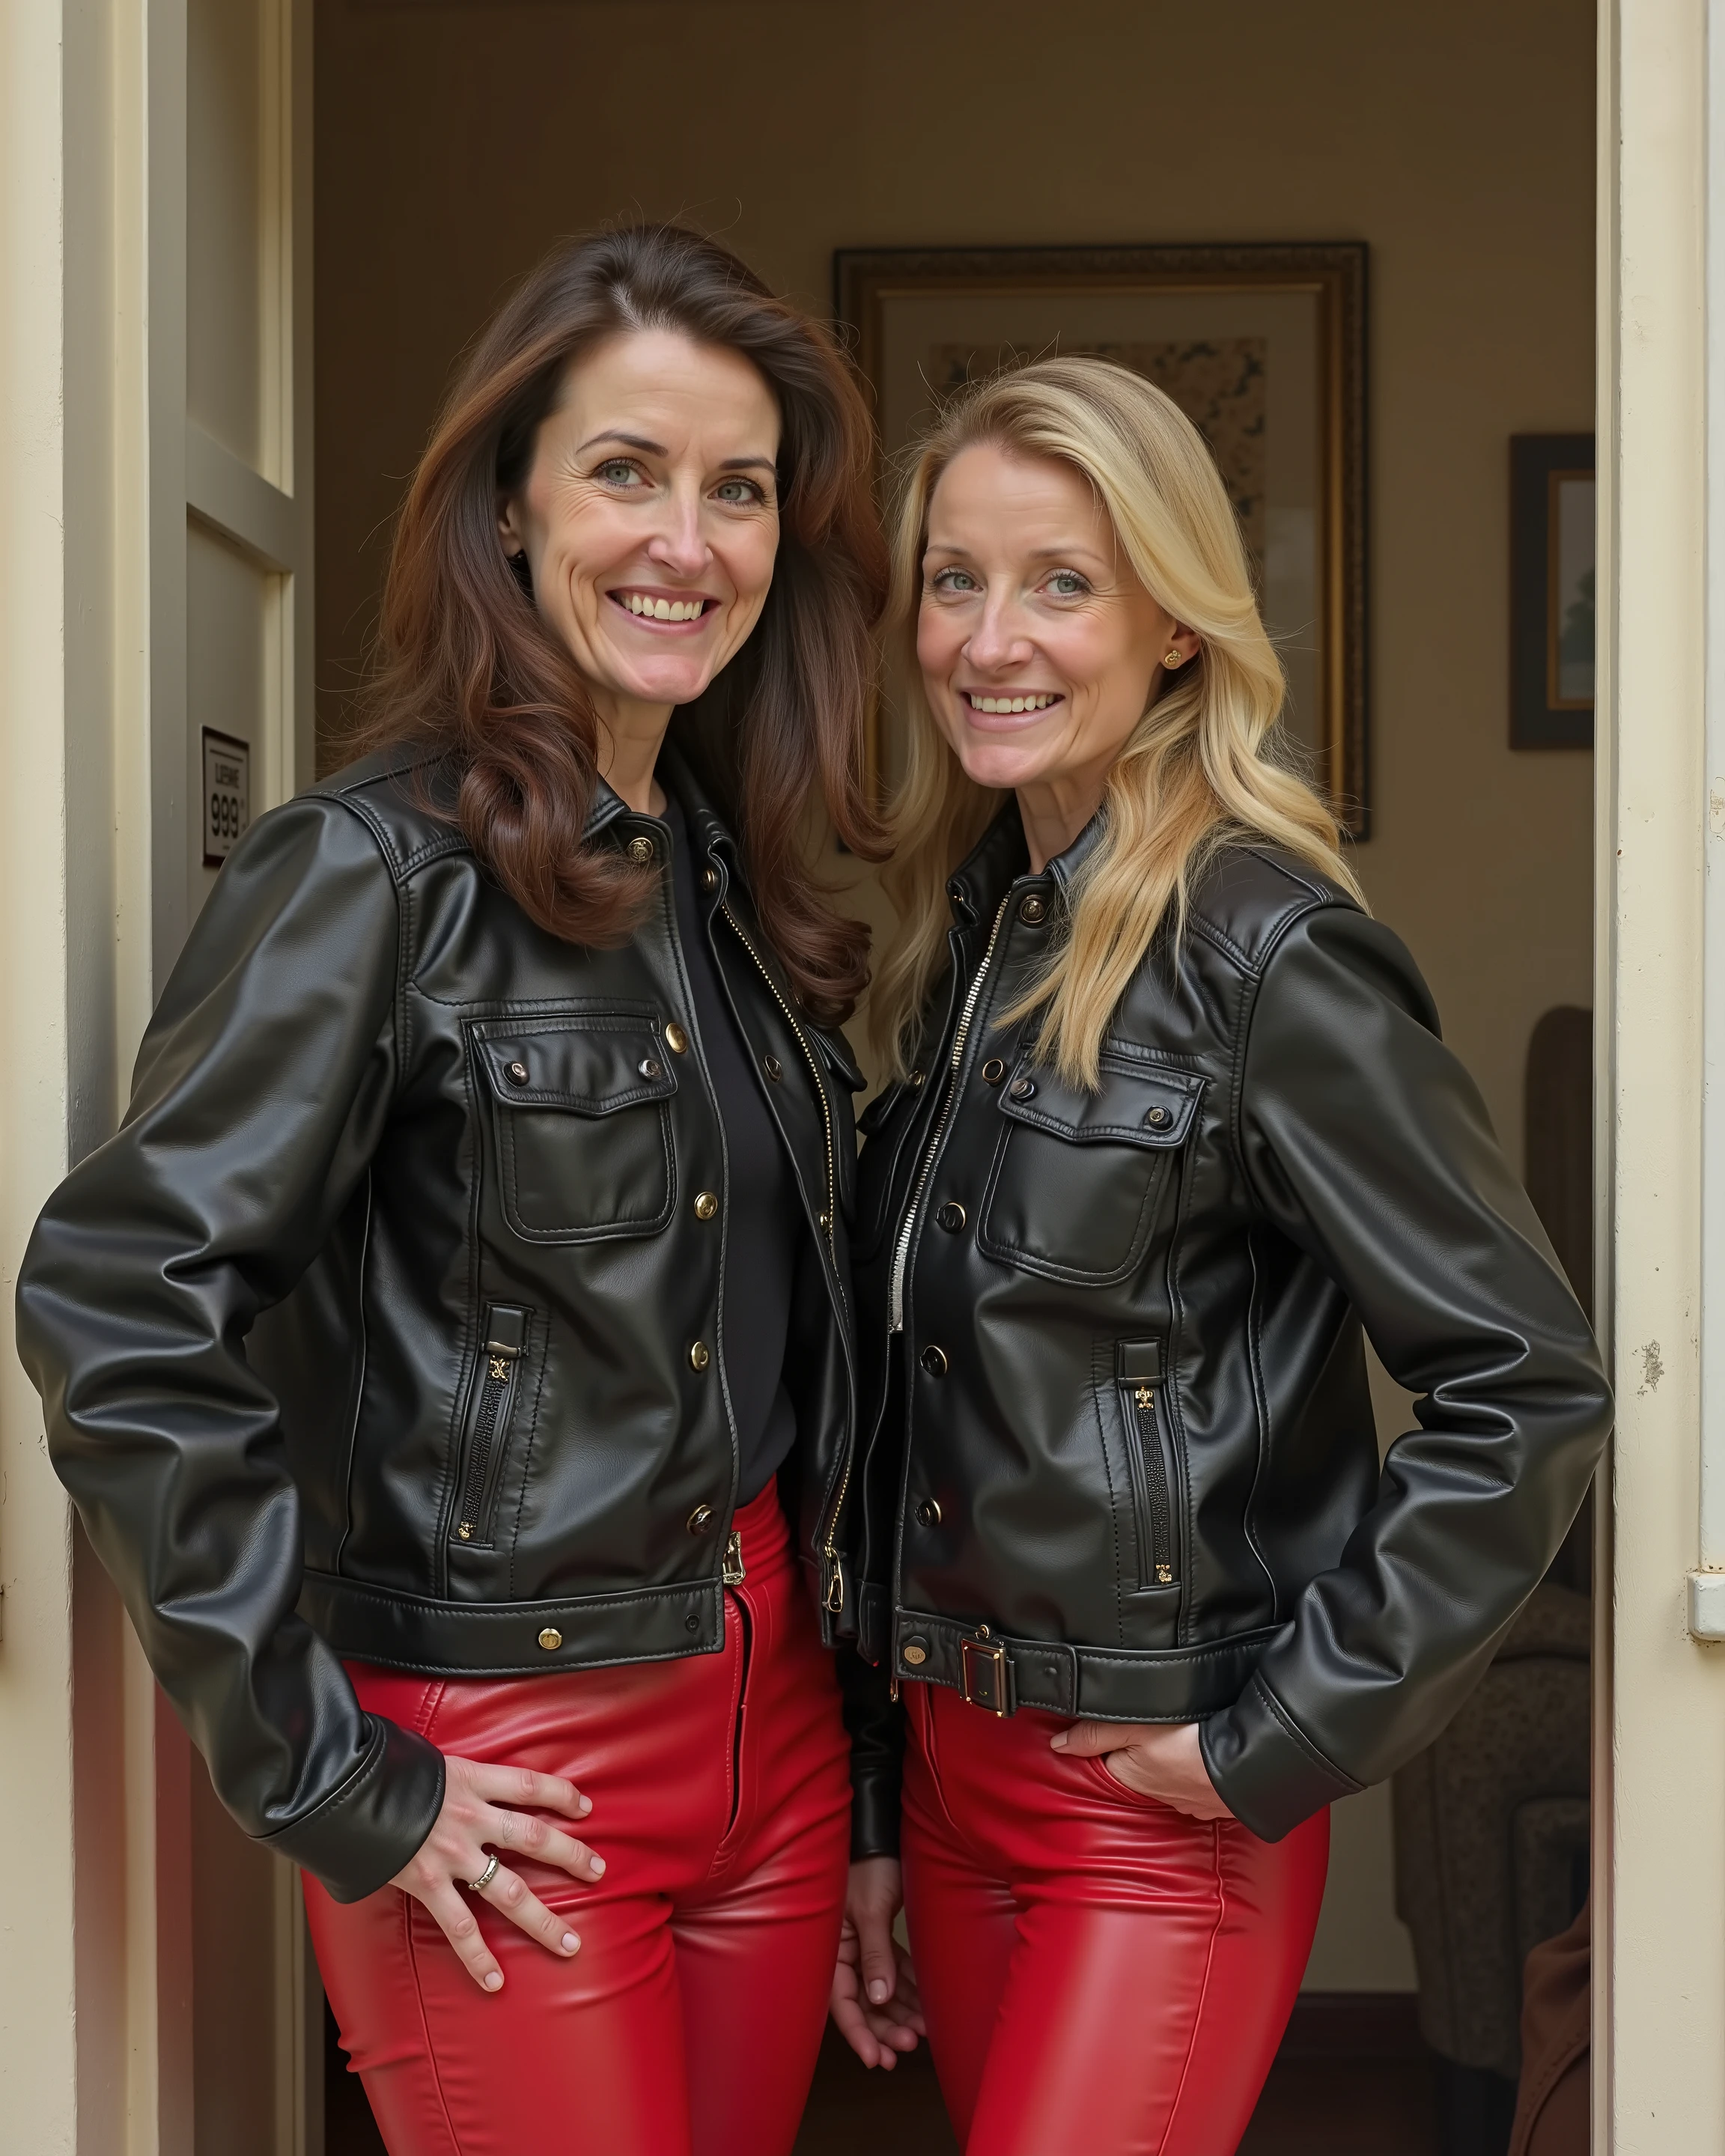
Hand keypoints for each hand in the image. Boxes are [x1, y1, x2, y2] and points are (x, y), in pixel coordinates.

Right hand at [390, 1755, 603, 1990]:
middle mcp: (469, 1816)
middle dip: (570, 1855)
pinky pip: (459, 1927)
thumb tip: (458, 1784)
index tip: (585, 1806)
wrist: (342, 1788)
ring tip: (570, 1943)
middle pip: (534, 1836)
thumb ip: (449, 1778)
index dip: (561, 1793)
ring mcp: (451, 1853)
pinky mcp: (427, 1883)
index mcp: (470, 1779)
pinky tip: (495, 1981)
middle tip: (599, 1871)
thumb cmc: (382, 1770)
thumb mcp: (426, 1762)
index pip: (529, 1784)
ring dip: (543, 1919)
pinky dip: (477, 1957)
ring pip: (508, 1890)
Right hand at [829, 1856, 926, 2068]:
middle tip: (908, 2046)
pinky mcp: (880, 1938)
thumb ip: (875, 1955)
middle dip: (884, 2028)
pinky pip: (894, 1972)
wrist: (881, 1836)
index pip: (842, 2002)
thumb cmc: (868, 1867)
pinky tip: (925, 2005)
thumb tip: (879, 1999)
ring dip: (900, 2013)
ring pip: (881, 1992)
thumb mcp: (870, 1910)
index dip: (859, 2033)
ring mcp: (862, 1946)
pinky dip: (909, 1989)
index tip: (876, 2059)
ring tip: (923, 2032)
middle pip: (863, 2003)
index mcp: (830, 1949)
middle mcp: (844, 1953)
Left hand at [1051, 1719, 1235, 1820]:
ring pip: (1168, 1778)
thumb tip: (1056, 1746)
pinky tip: (1204, 1758)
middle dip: (1141, 1753)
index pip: (1106, 1762)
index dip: (1108, 1742)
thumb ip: (1095, 1734)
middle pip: (1137, 1770)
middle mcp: (1155, 1797)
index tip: (1116, 1727)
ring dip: (1170, 1763)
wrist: (1250, 1765)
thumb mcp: (1134, 1727)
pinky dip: (1197, 1772)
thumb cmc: (1188, 1741)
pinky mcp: (1214, 1802)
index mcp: (1129, 1778)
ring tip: (1179, 1740)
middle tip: (1153, 1727)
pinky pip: (1197, 1785)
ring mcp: (1188, 1803)